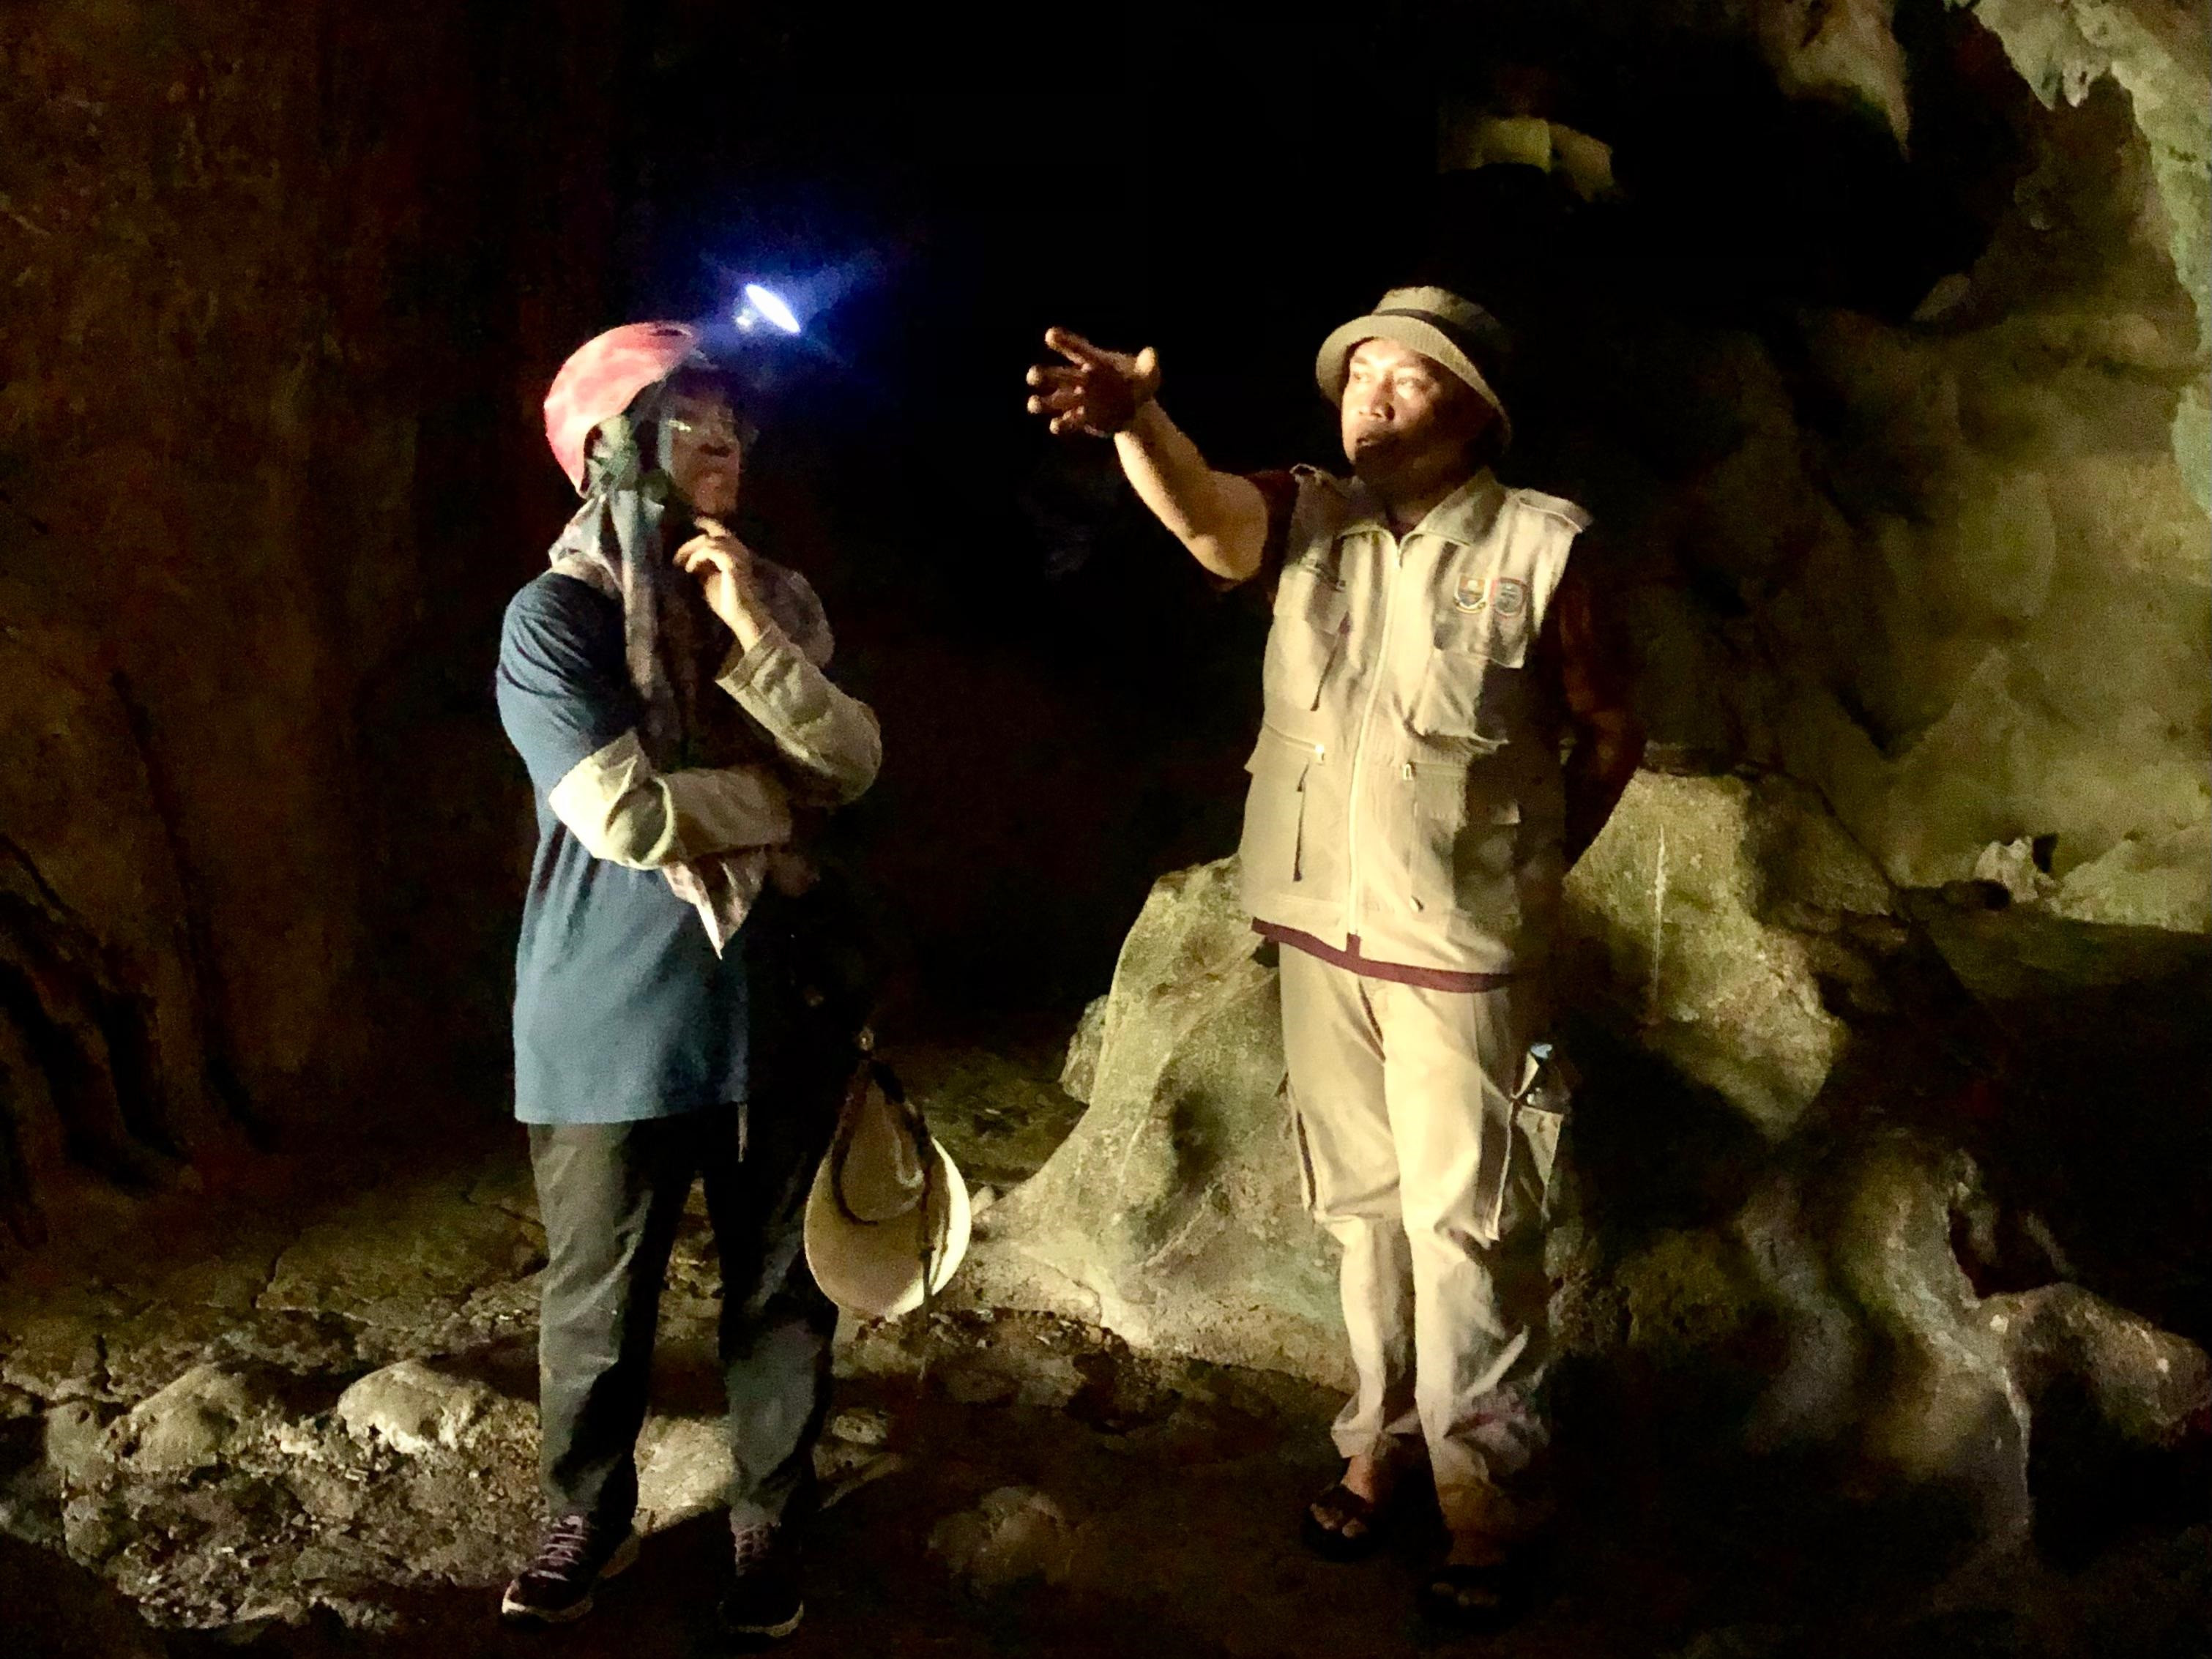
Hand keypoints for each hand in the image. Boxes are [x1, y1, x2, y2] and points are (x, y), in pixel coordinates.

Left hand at [674, 517, 772, 647]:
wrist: (742, 617)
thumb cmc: (727, 602)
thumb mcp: (709, 580)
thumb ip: (703, 566)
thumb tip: (689, 557)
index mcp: (737, 553)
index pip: (721, 531)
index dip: (706, 523)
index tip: (692, 524)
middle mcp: (740, 550)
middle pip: (713, 533)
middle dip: (691, 542)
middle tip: (677, 556)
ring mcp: (737, 556)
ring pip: (709, 540)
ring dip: (692, 550)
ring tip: (682, 564)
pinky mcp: (732, 564)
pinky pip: (710, 550)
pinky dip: (697, 558)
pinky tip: (690, 569)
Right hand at [1025, 327, 1160, 436]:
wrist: (1135, 411)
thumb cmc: (1138, 385)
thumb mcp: (1148, 375)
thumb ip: (1148, 364)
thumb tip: (1151, 354)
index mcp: (1095, 362)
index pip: (1077, 348)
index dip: (1064, 341)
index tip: (1050, 334)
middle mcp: (1081, 379)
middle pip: (1060, 375)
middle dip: (1046, 375)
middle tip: (1032, 376)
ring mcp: (1079, 400)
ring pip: (1055, 400)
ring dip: (1043, 402)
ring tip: (1033, 404)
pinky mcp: (1081, 419)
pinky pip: (1067, 422)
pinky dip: (1061, 424)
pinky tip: (1057, 425)